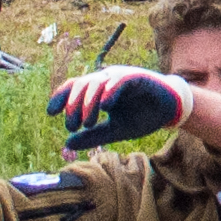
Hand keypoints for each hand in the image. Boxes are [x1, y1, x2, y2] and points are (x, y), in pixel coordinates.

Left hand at [51, 66, 192, 143]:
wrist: (170, 110)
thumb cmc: (141, 117)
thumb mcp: (114, 130)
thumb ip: (92, 135)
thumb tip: (67, 143)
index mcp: (99, 90)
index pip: (74, 87)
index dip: (61, 97)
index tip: (50, 113)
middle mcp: (107, 80)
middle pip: (81, 84)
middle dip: (73, 105)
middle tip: (72, 126)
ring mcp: (121, 77)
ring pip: (97, 82)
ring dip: (88, 102)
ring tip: (87, 122)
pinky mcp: (137, 77)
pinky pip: (119, 80)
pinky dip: (110, 91)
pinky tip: (105, 106)